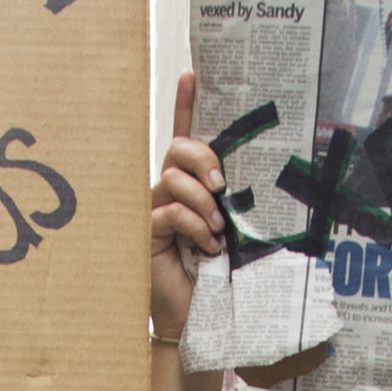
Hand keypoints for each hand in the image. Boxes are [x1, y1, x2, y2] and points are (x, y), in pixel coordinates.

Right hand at [152, 71, 222, 346]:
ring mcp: (154, 210)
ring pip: (173, 179)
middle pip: (177, 149)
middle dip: (202, 159)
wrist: (195, 316)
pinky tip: (207, 248)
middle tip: (221, 185)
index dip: (186, 104)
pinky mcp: (146, 233)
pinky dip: (193, 227)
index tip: (191, 74)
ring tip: (218, 230)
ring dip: (202, 203)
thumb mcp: (231, 231)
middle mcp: (167, 191)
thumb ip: (232, 204)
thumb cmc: (215, 275)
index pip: (184, 136)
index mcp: (189, 185)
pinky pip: (169, 212)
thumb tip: (245, 183)